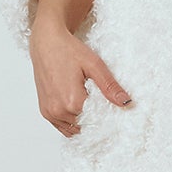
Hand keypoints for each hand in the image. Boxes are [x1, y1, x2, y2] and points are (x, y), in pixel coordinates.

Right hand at [28, 19, 132, 137]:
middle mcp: (58, 111)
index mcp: (72, 102)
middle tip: (100, 103)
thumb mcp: (94, 65)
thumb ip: (110, 87)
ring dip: (82, 121)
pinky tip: (78, 108)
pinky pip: (62, 126)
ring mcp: (49, 113)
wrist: (46, 42)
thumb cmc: (68, 50)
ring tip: (88, 103)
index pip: (97, 121)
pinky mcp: (45, 111)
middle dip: (94, 119)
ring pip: (73, 129)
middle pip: (85, 126)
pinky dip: (72, 122)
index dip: (107, 116)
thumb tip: (126, 102)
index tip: (111, 107)